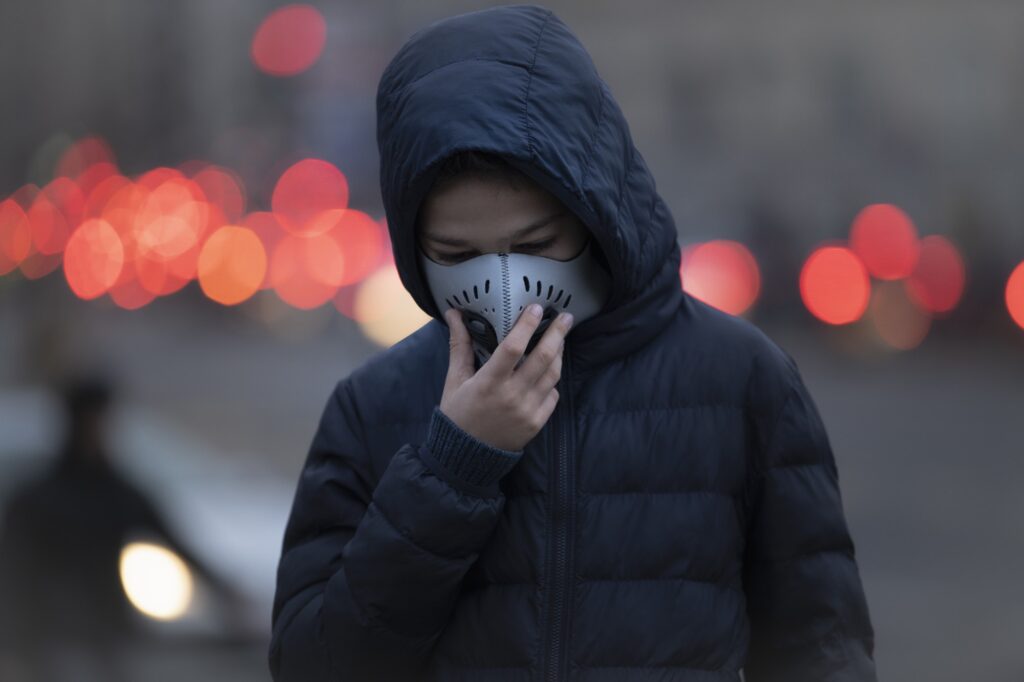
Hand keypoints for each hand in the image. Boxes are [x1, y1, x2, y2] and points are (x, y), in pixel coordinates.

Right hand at [440, 303, 573, 450]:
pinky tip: (548, 371)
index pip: (513, 347)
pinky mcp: (537, 423)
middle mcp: (512, 396)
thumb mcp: (455, 379)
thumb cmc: (458, 414)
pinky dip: (552, 381)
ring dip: (559, 353)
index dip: (527, 325)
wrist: (466, 457)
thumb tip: (453, 313)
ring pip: (553, 375)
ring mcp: (527, 411)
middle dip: (558, 333)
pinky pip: (553, 395)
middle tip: (566, 317)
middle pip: (543, 357)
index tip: (536, 307)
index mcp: (489, 382)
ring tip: (560, 339)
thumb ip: (460, 345)